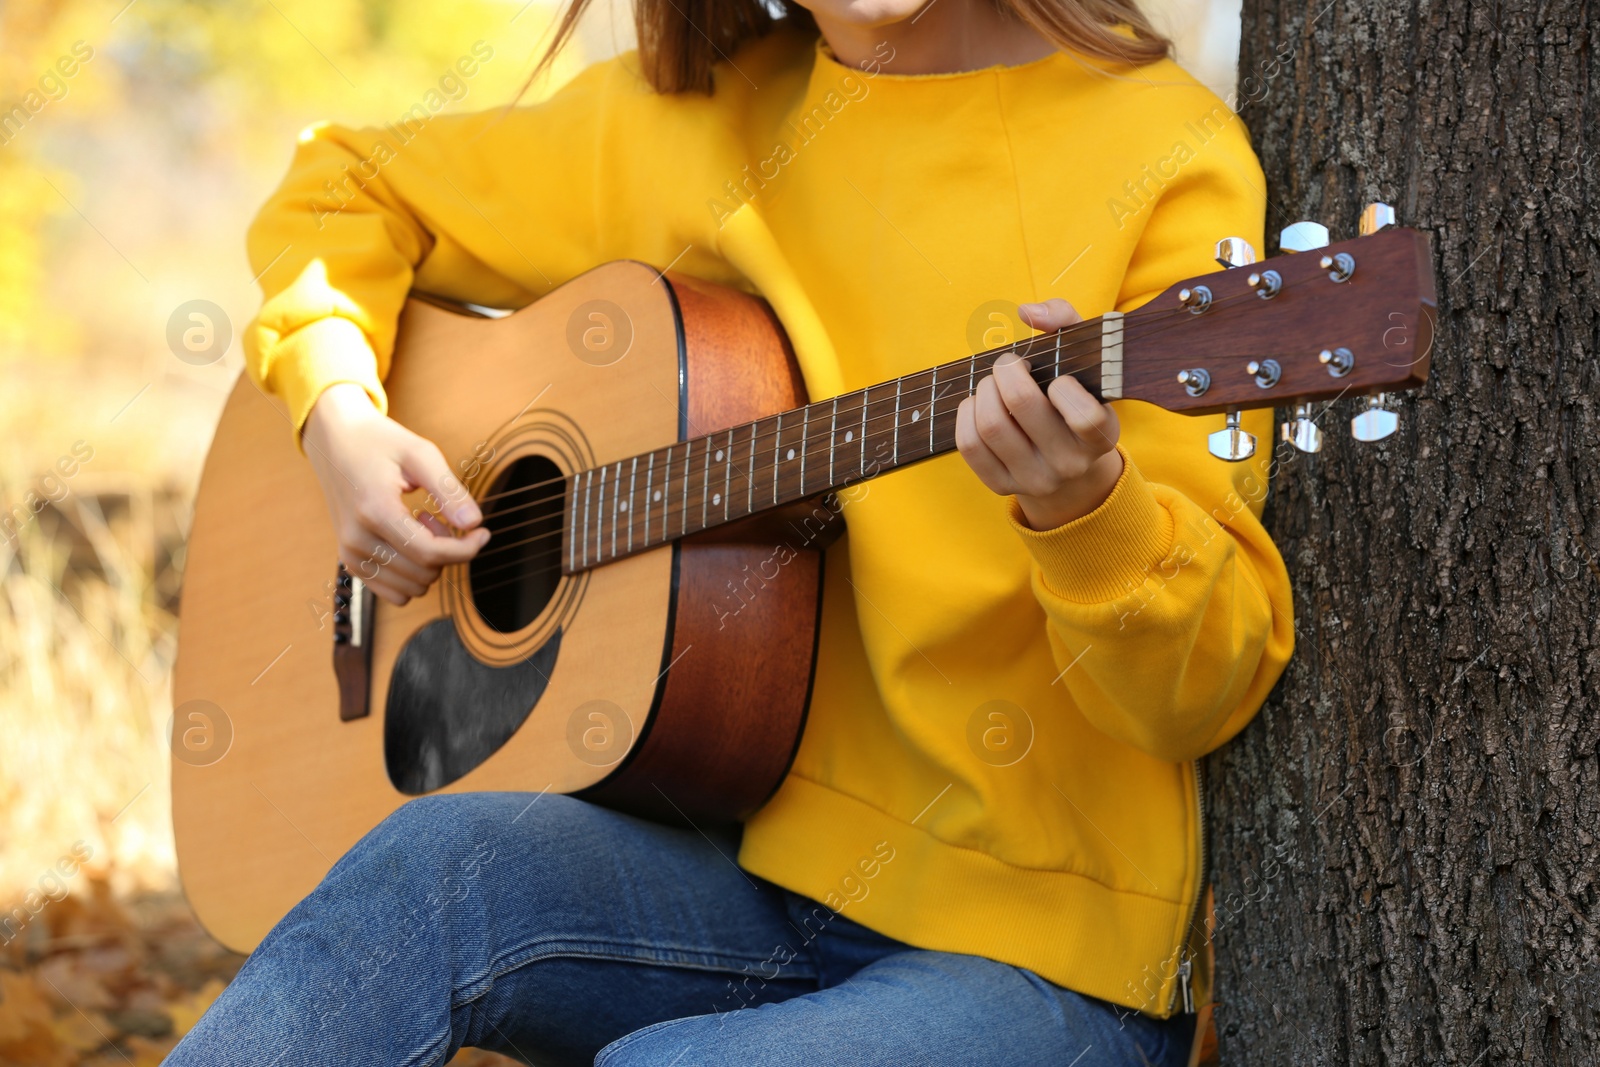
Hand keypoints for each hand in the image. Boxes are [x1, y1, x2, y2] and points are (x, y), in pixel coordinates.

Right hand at [302, 383, 490, 605]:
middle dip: (448, 549)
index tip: (482, 532)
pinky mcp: (350, 563)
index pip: (429, 553)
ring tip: (421, 524)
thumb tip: (474, 523)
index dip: (465, 549)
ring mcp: (350, 554)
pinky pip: (396, 593)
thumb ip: (449, 491)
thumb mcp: (420, 454)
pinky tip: (409, 542)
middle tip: (440, 515)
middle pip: (425, 572)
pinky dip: (413, 575)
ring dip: (430, 562)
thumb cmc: (379, 442)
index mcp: (374, 510)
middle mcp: (357, 539)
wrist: (334, 441)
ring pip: (413, 588)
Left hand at [955, 299, 1123, 530]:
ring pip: (990, 425)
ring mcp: (1035, 480)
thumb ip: (1066, 321)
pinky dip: (967, 413)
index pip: (1084, 417)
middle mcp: (1070, 465)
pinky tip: (979, 403)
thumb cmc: (1074, 395)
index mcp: (1100, 438)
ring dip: (984, 390)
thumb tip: (1027, 311)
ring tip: (993, 383)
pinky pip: (969, 445)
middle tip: (1010, 365)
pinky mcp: (1001, 486)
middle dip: (1007, 371)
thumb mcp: (1085, 359)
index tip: (1057, 378)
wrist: (1068, 462)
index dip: (1063, 388)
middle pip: (1022, 406)